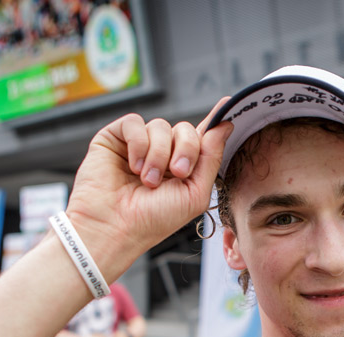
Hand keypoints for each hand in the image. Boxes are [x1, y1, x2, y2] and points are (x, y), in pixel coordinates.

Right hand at [64, 103, 232, 276]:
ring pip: (160, 125)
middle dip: (186, 149)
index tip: (229, 102)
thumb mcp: (195, 193)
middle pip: (185, 129)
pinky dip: (138, 144)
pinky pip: (135, 122)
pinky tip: (133, 167)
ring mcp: (138, 145)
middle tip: (178, 173)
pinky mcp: (115, 138)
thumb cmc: (154, 220)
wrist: (115, 227)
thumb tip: (225, 125)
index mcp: (182, 168)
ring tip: (148, 181)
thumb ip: (211, 158)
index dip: (214, 122)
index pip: (201, 139)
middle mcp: (161, 154)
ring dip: (158, 154)